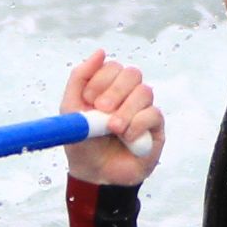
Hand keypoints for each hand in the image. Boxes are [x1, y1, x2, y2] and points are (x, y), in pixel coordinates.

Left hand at [61, 51, 163, 187]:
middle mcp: (128, 95)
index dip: (102, 79)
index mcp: (108, 88)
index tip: (88, 99)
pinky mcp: (155, 128)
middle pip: (132, 74)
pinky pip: (153, 114)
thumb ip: (80, 77)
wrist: (94, 174)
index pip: (114, 67)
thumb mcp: (71, 109)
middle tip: (101, 109)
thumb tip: (100, 52)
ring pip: (144, 92)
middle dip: (115, 90)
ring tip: (112, 129)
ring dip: (126, 109)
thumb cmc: (83, 142)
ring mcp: (143, 110)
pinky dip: (137, 124)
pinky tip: (126, 138)